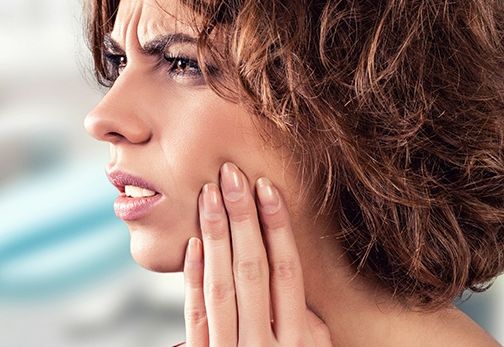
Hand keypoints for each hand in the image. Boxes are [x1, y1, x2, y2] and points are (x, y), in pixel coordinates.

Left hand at [182, 162, 331, 345]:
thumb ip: (310, 329)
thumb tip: (303, 296)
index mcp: (296, 344)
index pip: (286, 271)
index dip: (276, 226)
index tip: (266, 186)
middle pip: (252, 270)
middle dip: (242, 217)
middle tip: (230, 173)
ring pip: (221, 286)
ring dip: (215, 235)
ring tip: (209, 194)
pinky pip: (196, 316)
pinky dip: (193, 278)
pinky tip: (194, 243)